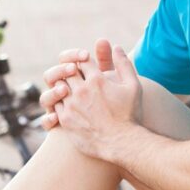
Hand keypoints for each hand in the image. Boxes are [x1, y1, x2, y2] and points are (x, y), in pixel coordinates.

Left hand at [54, 39, 142, 159]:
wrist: (121, 143)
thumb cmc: (129, 114)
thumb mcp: (133, 86)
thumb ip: (124, 64)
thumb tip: (115, 46)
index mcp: (97, 80)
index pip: (82, 61)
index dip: (83, 61)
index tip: (85, 66)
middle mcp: (81, 90)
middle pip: (67, 72)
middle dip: (71, 72)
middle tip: (75, 76)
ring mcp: (71, 105)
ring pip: (58, 87)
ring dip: (64, 86)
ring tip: (71, 90)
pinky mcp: (65, 120)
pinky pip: (55, 105)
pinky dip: (60, 102)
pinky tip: (68, 105)